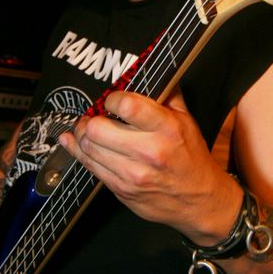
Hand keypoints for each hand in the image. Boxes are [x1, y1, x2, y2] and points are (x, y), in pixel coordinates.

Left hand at [59, 86, 239, 241]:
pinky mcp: (121, 190)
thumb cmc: (191, 158)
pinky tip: (74, 142)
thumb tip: (150, 72)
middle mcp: (149, 152)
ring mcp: (133, 174)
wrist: (198, 201)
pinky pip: (89, 167)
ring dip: (82, 135)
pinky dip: (78, 151)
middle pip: (98, 129)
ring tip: (87, 129)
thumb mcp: (187, 121)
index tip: (112, 101)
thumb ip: (167, 95)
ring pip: (89, 148)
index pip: (126, 106)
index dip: (112, 99)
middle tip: (94, 116)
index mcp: (167, 129)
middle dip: (91, 119)